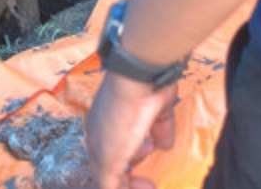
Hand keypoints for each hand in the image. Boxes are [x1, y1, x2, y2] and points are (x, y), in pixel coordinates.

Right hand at [85, 73, 177, 188]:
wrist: (140, 82)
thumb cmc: (119, 120)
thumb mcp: (108, 160)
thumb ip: (109, 184)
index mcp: (95, 139)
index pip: (104, 170)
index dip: (122, 186)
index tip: (145, 188)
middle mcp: (111, 127)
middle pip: (121, 157)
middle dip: (132, 172)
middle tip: (149, 183)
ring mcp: (132, 116)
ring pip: (138, 141)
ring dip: (143, 151)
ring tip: (149, 146)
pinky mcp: (153, 107)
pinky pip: (159, 126)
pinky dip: (162, 135)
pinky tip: (164, 139)